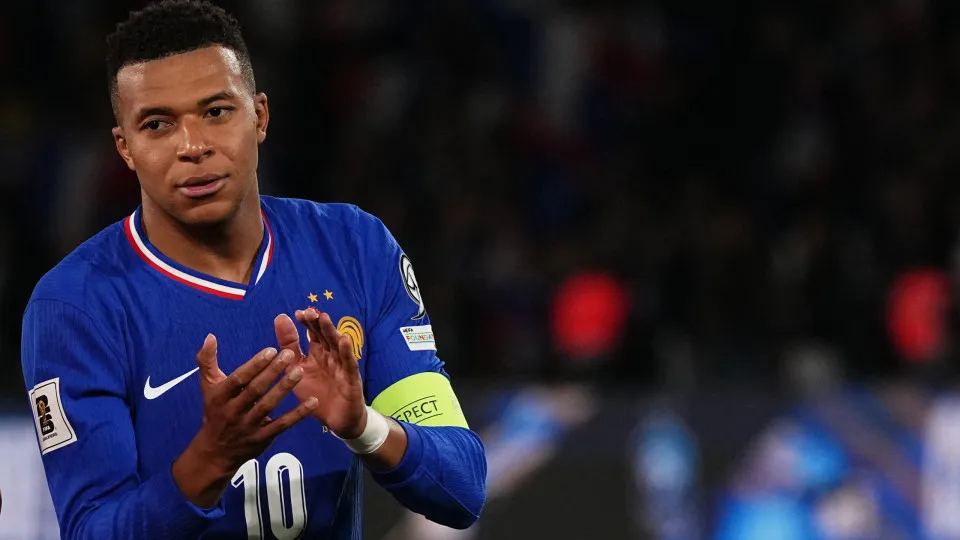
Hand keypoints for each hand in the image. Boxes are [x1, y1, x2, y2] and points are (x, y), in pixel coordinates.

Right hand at [187, 334, 316, 473]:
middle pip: (255, 390)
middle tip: (289, 355)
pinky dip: (298, 414)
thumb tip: (210, 336)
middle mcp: (233, 411)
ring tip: (300, 372)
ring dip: (284, 389)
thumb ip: (207, 361)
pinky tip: (313, 401)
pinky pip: (282, 425)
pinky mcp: (263, 438)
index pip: (239, 378)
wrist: (215, 452)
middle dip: (272, 372)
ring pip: (268, 406)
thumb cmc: (215, 411)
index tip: (271, 350)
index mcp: (221, 396)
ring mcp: (248, 426)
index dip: (255, 365)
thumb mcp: (208, 387)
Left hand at [274, 309, 367, 438]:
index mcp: (318, 354)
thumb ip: (289, 346)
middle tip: (309, 312)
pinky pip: (349, 364)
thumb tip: (280, 317)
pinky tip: (343, 340)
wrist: (336, 421)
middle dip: (318, 323)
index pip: (313, 333)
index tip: (297, 314)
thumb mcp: (297, 369)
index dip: (307, 323)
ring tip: (324, 319)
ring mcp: (342, 366)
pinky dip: (347, 352)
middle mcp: (331, 356)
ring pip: (337, 346)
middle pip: (326, 336)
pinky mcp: (351, 379)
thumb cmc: (317, 394)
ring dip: (331, 331)